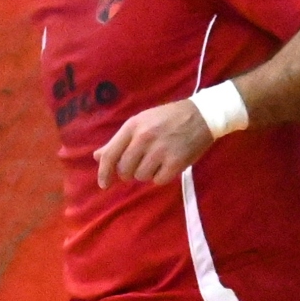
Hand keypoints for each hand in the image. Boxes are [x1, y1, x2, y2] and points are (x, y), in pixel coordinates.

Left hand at [93, 100, 215, 188]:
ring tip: (157, 160)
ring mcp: (160, 150)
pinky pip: (159, 180)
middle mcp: (144, 138)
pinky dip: (162, 176)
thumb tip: (97, 157)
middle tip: (140, 164)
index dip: (104, 172)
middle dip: (129, 172)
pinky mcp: (176, 162)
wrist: (202, 115)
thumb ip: (118, 140)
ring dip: (147, 173)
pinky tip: (168, 164)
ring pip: (141, 176)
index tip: (104, 184)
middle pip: (125, 170)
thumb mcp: (140, 122)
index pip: (111, 155)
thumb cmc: (168, 118)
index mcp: (133, 126)